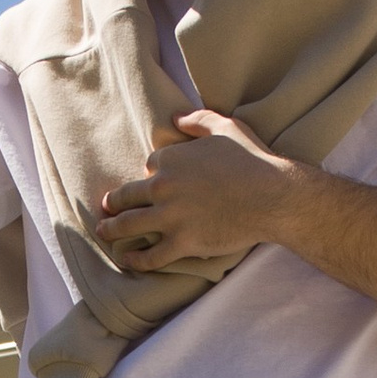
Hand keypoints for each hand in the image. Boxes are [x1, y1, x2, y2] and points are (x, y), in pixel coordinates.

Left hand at [95, 109, 307, 269]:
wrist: (273, 196)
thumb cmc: (252, 160)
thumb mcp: (226, 127)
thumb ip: (198, 120)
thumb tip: (176, 117)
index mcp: (169, 159)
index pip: (148, 167)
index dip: (152, 175)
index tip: (152, 183)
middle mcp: (163, 187)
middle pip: (126, 196)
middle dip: (113, 203)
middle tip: (105, 209)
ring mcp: (171, 217)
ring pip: (129, 226)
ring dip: (112, 230)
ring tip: (103, 232)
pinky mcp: (183, 243)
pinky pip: (151, 256)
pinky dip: (136, 260)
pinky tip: (128, 260)